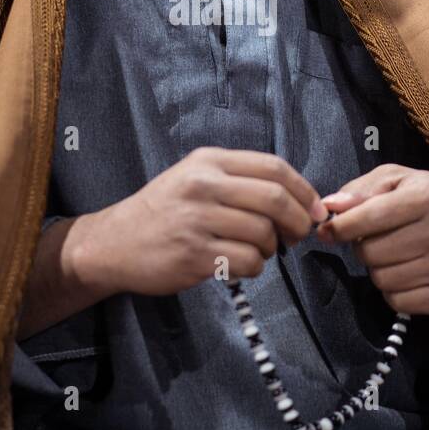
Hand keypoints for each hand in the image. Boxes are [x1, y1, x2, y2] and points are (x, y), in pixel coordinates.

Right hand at [65, 147, 326, 299]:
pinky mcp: (194, 255)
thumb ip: (239, 180)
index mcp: (208, 161)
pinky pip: (247, 262)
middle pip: (276, 199)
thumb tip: (298, 198)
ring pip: (264, 234)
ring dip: (271, 248)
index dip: (304, 190)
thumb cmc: (163, 210)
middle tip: (297, 236)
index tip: (314, 208)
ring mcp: (197, 221)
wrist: (114, 242)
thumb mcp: (194, 177)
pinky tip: (240, 265)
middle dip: (298, 222)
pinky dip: (254, 267)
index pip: (273, 167)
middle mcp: (203, 186)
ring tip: (256, 251)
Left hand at [314, 164, 428, 314]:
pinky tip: (404, 273)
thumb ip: (360, 190)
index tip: (328, 230)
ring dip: (377, 269)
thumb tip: (330, 206)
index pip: (371, 216)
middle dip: (362, 247)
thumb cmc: (424, 198)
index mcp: (427, 197)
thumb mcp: (395, 181)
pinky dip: (392, 291)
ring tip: (391, 255)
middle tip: (373, 240)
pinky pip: (397, 301)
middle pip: (371, 252)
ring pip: (382, 279)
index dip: (341, 226)